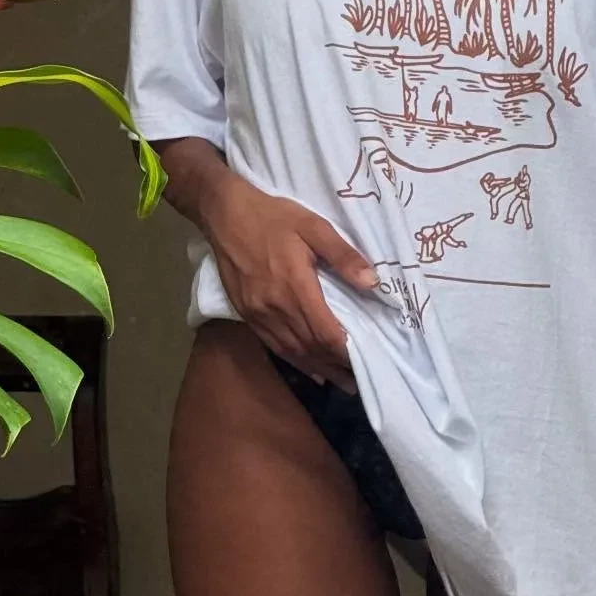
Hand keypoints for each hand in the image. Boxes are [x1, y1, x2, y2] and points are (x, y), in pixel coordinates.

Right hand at [197, 172, 378, 392]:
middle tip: (358, 382)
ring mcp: (258, 314)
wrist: (224, 213)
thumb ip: (343, 255)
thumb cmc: (272, 217)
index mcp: (296, 288)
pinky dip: (294, 360)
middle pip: (311, 348)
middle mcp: (276, 308)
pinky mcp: (245, 313)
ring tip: (339, 382)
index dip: (346, 352)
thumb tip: (372, 283)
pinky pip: (273, 345)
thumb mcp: (313, 226)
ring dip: (317, 369)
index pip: (326, 333)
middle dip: (336, 367)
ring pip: (292, 351)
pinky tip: (307, 368)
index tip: (368, 363)